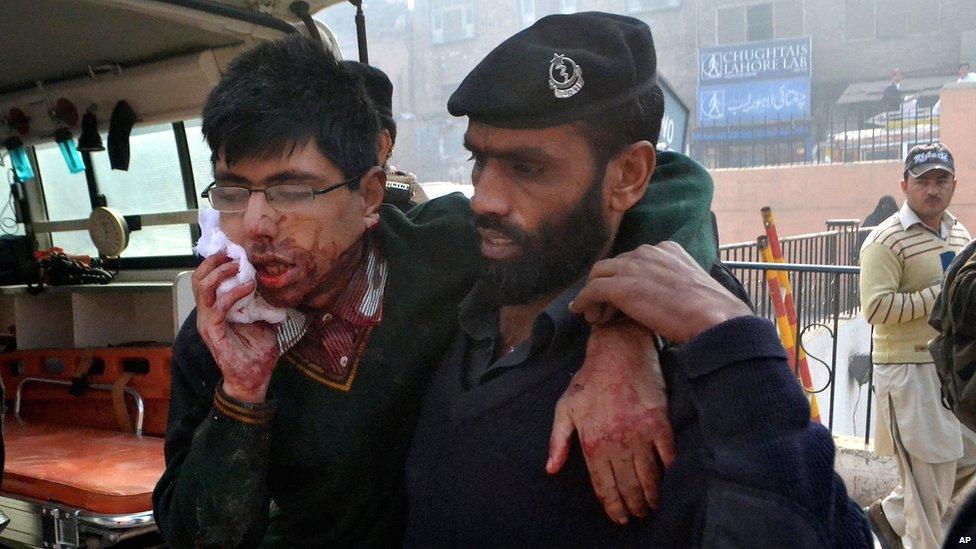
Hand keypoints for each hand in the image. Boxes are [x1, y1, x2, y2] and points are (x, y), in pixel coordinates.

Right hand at [193, 252, 278, 402]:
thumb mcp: (264, 321)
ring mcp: (208, 322)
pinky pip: (218, 307)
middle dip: (214, 261)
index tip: (234, 248)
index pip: (208, 278)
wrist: (253, 380)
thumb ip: (263, 303)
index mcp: (216, 308)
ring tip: (240, 265)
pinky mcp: (213, 333)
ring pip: (203, 288)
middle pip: (199, 278)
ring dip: (221, 272)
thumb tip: (275, 285)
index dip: (217, 261)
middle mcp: (207, 313)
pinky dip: (233, 293)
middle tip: (233, 252)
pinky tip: (249, 286)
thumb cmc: (257, 353)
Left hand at [547, 319, 673, 524]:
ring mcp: (640, 434)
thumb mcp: (565, 408)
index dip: (612, 506)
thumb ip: (557, 442)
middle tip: (638, 516)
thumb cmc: (589, 380)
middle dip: (633, 506)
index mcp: (592, 443)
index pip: (603, 486)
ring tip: (652, 506)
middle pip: (628, 486)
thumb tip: (551, 469)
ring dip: (652, 497)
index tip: (619, 518)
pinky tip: (668, 483)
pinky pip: (668, 458)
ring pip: (649, 477)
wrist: (619, 353)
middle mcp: (617, 443)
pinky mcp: (660, 424)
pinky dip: (669, 474)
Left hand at [570, 242, 751, 342]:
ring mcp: (631, 267)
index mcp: (666, 249)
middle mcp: (646, 252)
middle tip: (606, 310)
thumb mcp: (692, 284)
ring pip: (599, 275)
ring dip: (594, 295)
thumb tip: (668, 298)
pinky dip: (583, 301)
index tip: (626, 299)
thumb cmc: (710, 309)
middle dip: (608, 286)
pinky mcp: (620, 287)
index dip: (627, 279)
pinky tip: (580, 312)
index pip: (635, 260)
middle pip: (615, 266)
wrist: (712, 317)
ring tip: (595, 316)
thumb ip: (675, 282)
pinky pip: (592, 290)